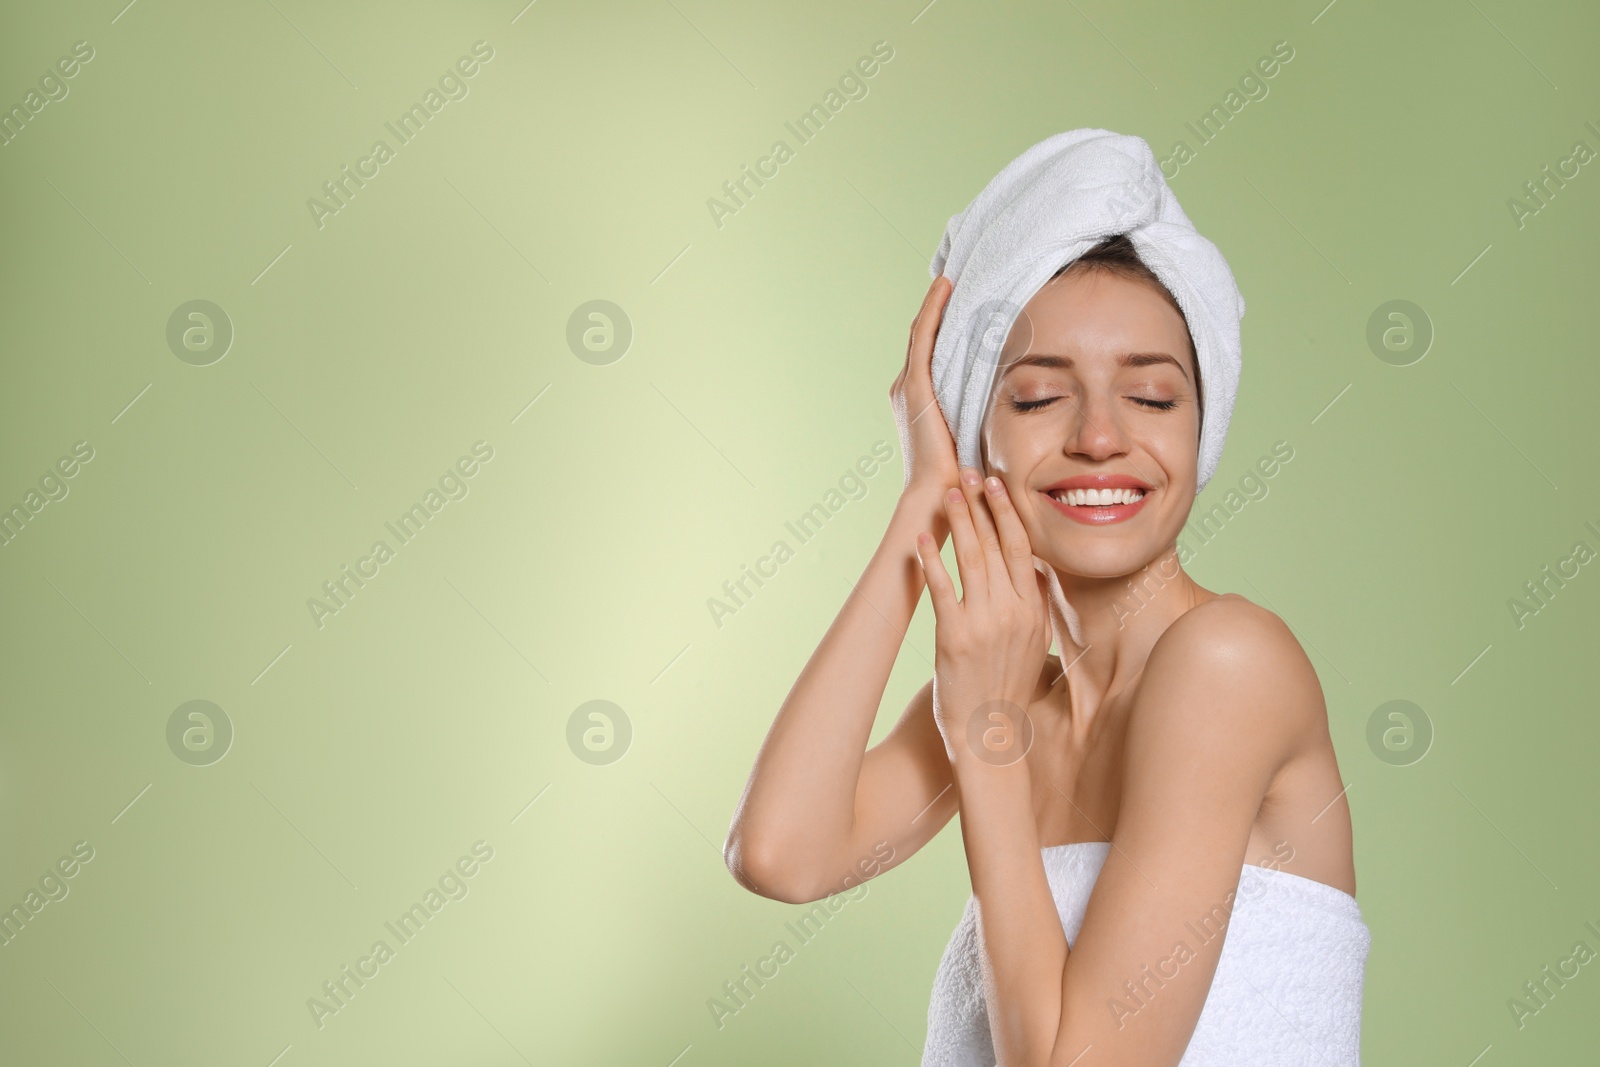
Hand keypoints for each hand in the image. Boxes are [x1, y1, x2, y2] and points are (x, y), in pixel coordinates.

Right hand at [890, 275, 959, 497]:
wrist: (936, 492)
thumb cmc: (957, 473)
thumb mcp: (968, 435)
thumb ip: (975, 414)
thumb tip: (1002, 404)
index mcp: (917, 399)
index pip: (929, 352)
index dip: (940, 325)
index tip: (958, 301)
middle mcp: (906, 388)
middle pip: (922, 337)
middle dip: (936, 308)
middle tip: (954, 278)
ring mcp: (908, 385)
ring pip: (922, 331)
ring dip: (935, 302)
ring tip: (950, 277)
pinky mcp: (916, 385)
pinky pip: (925, 337)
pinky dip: (933, 310)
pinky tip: (945, 288)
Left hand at [914, 469, 1051, 759]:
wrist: (989, 733)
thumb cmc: (1007, 685)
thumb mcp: (1035, 642)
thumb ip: (1037, 603)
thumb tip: (1038, 568)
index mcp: (1033, 610)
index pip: (1023, 549)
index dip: (1009, 513)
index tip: (998, 484)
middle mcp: (1013, 612)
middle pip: (997, 546)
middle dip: (982, 506)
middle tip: (969, 474)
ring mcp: (984, 623)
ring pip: (972, 560)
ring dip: (959, 522)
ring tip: (947, 494)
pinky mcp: (954, 637)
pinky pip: (942, 589)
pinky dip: (931, 560)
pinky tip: (920, 538)